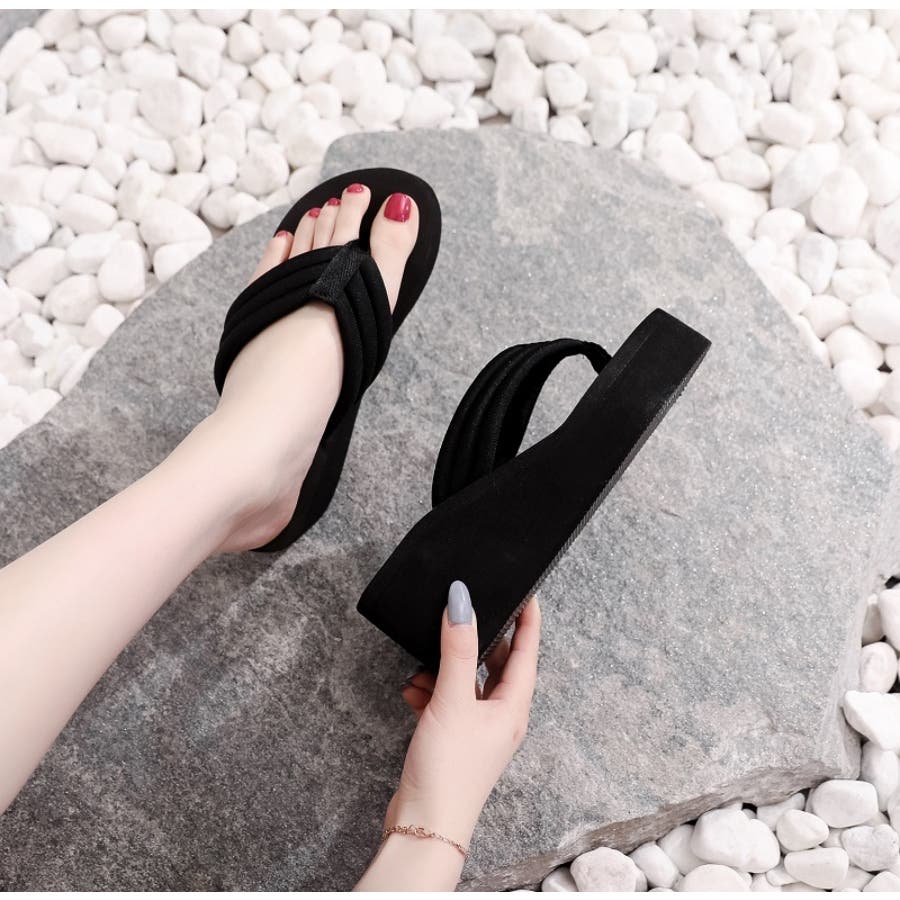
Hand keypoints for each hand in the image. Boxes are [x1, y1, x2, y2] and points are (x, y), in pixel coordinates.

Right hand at [385, 584, 541, 849]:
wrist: (424, 826)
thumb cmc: (449, 771)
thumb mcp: (453, 700)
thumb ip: (458, 649)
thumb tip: (462, 602)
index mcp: (514, 705)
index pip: (528, 650)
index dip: (528, 618)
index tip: (526, 589)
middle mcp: (501, 715)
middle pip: (499, 662)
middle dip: (481, 637)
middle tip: (467, 610)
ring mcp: (478, 728)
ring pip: (468, 681)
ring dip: (447, 667)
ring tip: (424, 662)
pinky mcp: (455, 738)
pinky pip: (447, 700)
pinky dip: (430, 690)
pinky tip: (412, 690)